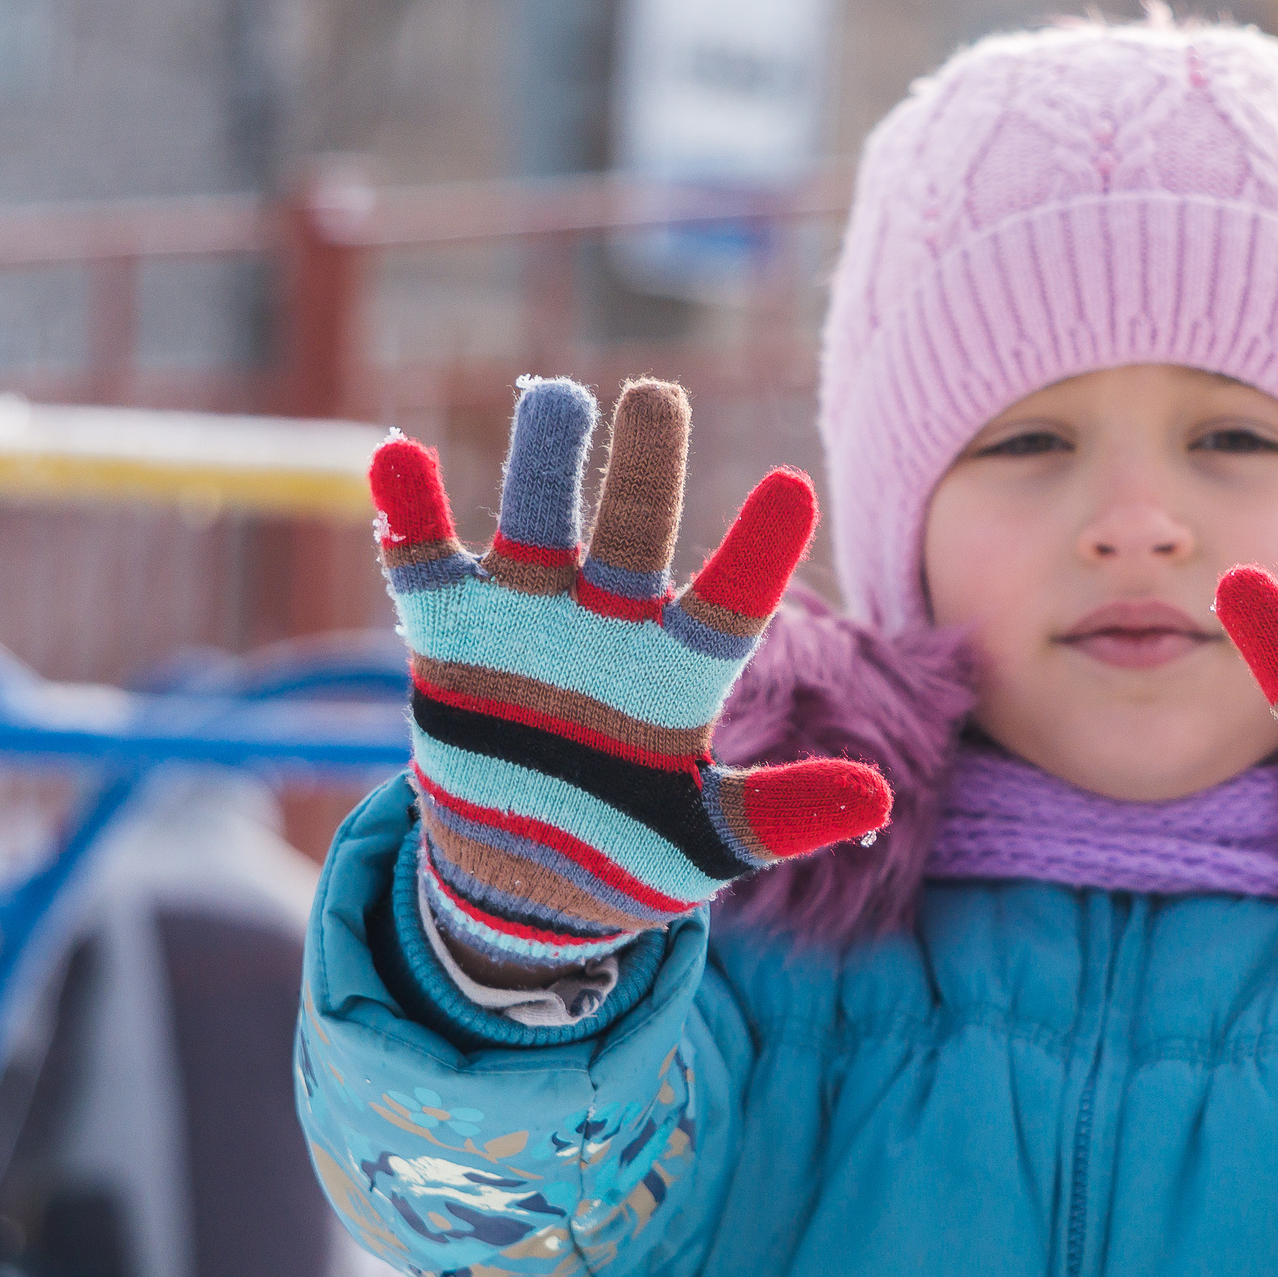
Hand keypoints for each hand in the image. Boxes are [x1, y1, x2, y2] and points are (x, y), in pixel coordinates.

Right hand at [370, 378, 891, 969]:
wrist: (529, 878)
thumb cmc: (637, 846)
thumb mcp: (714, 841)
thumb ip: (784, 813)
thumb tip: (878, 793)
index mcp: (683, 670)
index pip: (728, 603)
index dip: (755, 550)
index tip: (793, 488)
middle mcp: (610, 626)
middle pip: (630, 538)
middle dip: (644, 472)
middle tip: (658, 398)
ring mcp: (528, 623)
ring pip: (535, 529)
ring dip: (540, 469)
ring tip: (553, 400)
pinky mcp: (451, 636)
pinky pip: (425, 566)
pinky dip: (410, 514)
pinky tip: (399, 459)